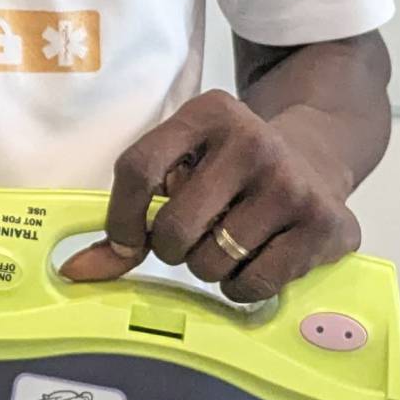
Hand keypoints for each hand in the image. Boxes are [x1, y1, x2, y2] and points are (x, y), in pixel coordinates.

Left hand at [63, 93, 359, 305]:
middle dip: (172, 248)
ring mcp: (292, 182)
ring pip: (211, 262)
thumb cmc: (231, 170)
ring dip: (209, 268)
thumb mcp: (183, 165)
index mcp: (209, 113)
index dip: (120, 218)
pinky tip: (256, 259)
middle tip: (193, 236)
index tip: (125, 242)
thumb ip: (129, 217)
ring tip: (229, 242)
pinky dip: (241, 287)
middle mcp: (253, 140)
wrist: (317, 156)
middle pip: (173, 228)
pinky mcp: (323, 224)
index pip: (138, 168)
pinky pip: (252, 284)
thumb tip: (77, 272)